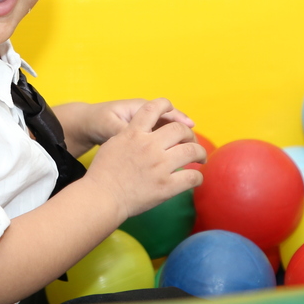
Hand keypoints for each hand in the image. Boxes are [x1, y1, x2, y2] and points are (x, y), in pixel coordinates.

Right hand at [81, 99, 204, 221]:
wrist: (102, 197)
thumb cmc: (103, 172)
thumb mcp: (113, 144)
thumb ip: (129, 134)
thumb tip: (143, 131)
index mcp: (134, 133)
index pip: (153, 108)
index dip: (166, 105)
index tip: (173, 113)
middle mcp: (149, 146)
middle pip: (179, 129)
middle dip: (189, 134)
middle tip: (192, 142)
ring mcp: (159, 166)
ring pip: (192, 151)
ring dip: (200, 153)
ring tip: (201, 158)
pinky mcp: (166, 186)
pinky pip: (192, 177)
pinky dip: (198, 176)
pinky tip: (196, 178)